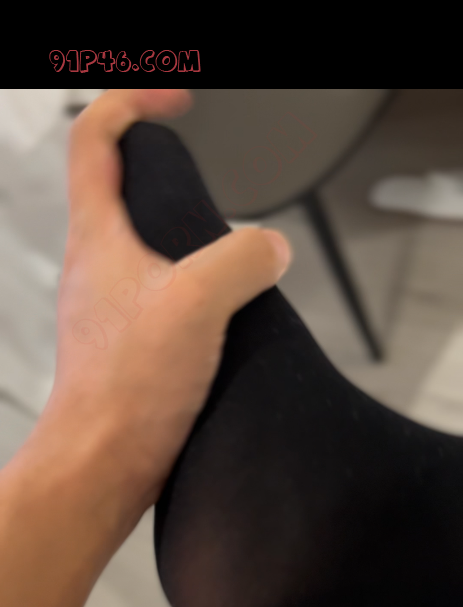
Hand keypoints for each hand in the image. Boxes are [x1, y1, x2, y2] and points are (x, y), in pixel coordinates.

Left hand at [50, 88, 291, 517]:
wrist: (102, 466)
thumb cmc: (126, 390)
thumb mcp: (196, 304)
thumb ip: (241, 260)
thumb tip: (269, 248)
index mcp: (98, 238)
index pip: (96, 139)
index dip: (134, 104)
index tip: (180, 104)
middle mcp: (97, 267)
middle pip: (119, 189)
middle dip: (167, 172)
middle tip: (209, 181)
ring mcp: (111, 308)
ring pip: (146, 250)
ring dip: (189, 243)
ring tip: (233, 260)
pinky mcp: (131, 346)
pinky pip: (163, 300)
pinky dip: (196, 295)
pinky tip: (229, 319)